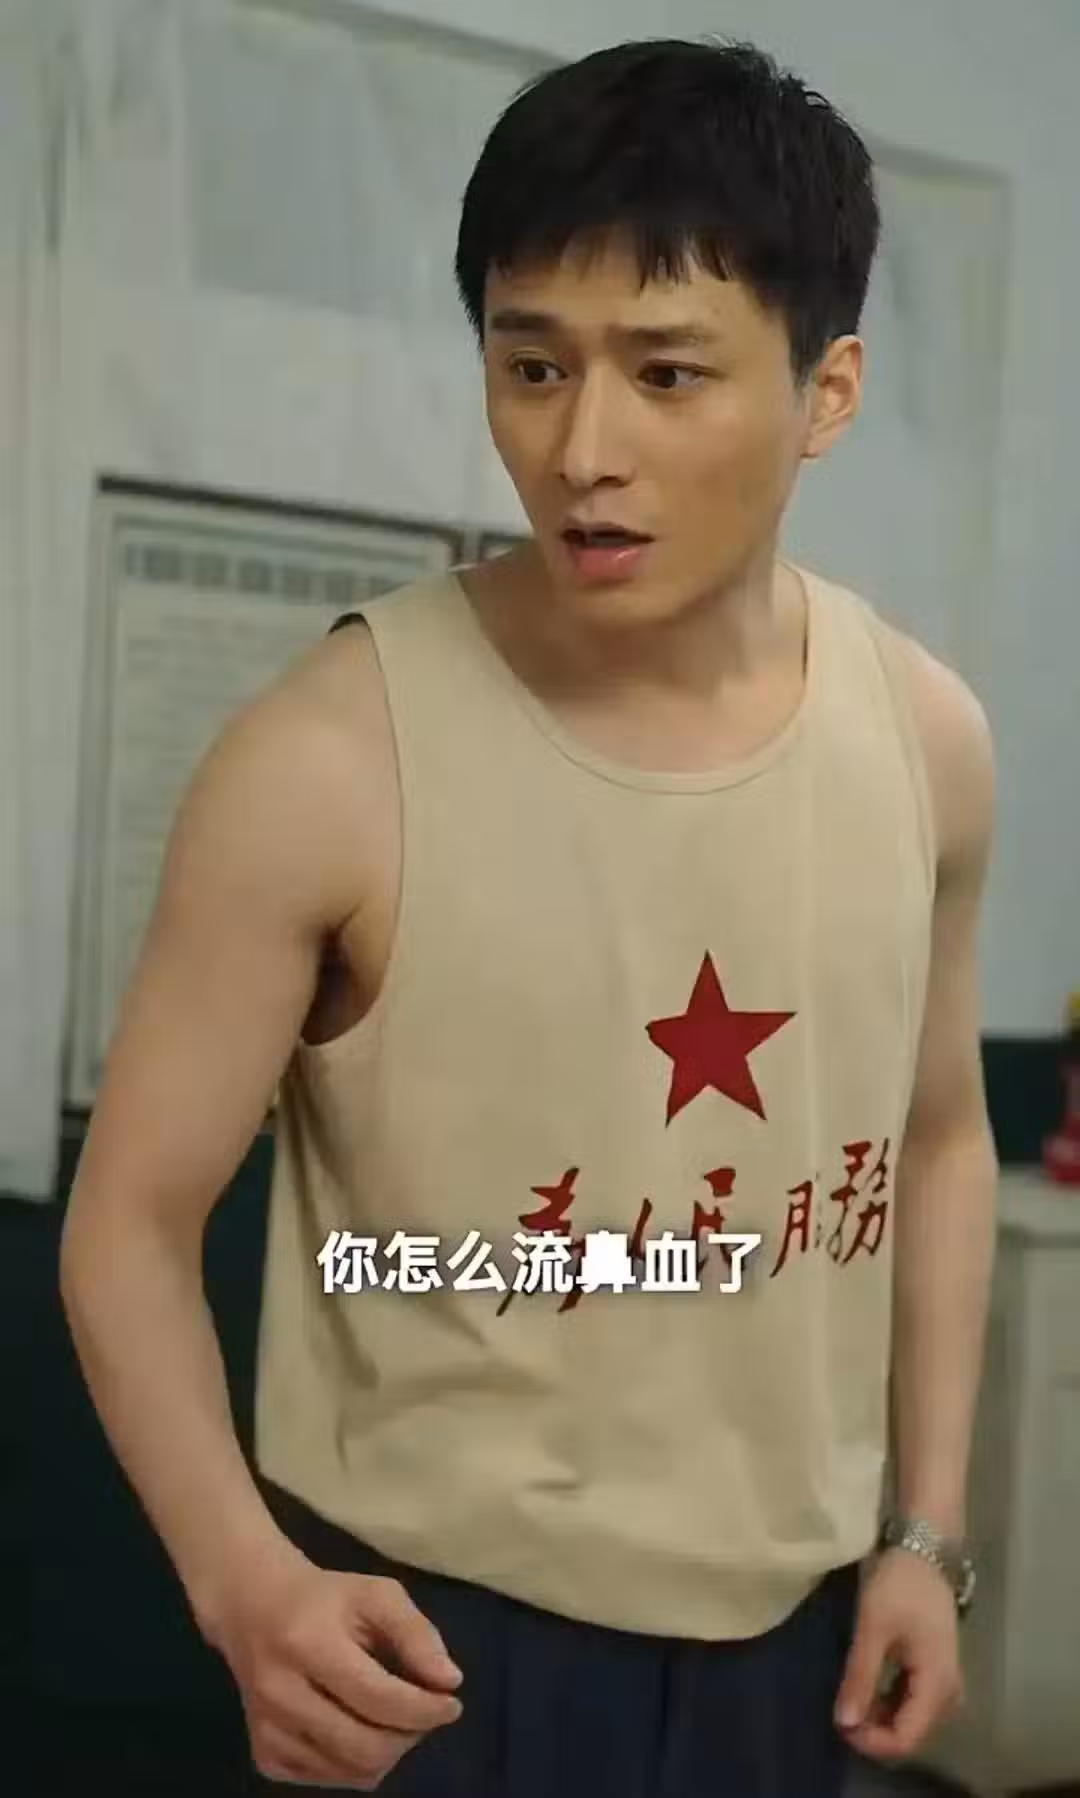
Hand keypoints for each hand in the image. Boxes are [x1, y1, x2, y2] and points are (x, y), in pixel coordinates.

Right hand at [207, 1542, 464, 1788]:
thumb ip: (416, 1633)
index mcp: (308, 1643)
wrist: (253, 1608)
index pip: (377, 1698)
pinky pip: (331, 1779)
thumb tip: (449, 1681)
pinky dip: (359, 1764)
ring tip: (395, 1719)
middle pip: (365, 1746)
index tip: (452, 1703)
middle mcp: (280, 1693)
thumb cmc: (325, 1598)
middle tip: (425, 1713)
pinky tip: (360, 1727)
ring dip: (389, 1752)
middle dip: (410, 1735)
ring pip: (351, 1771)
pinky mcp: (264, 1755)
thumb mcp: (376, 1594)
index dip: (424, 1709)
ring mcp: (268, 1731)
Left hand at [833, 1547, 963, 1764]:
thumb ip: (861, 1677)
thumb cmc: (900, 1585)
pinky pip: (913, 1702)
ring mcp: (945, 1683)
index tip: (840, 1723)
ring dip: (878, 1717)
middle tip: (840, 1709)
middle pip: (910, 1734)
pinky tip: (866, 1686)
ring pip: (910, 1720)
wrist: (926, 1550)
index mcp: (937, 1685)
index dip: (871, 1741)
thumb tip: (844, 1723)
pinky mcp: (936, 1671)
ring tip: (849, 1696)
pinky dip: (888, 1702)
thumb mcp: (873, 1628)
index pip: (905, 1739)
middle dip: (873, 1731)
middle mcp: (948, 1693)